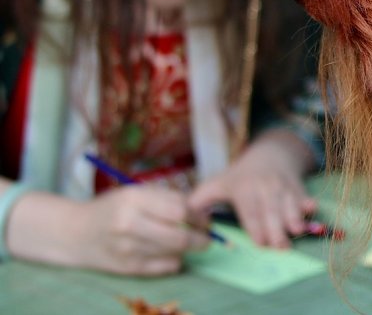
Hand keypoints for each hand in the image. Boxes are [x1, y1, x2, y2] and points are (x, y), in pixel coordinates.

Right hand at [72, 185, 208, 274]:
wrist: (75, 232)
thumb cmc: (112, 208)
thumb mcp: (137, 193)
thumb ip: (168, 199)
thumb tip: (201, 210)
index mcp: (134, 199)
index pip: (180, 211)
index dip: (199, 216)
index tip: (205, 218)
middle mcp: (129, 225)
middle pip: (181, 236)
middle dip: (202, 237)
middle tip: (206, 235)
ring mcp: (128, 249)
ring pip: (176, 252)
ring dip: (188, 248)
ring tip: (186, 240)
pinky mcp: (128, 268)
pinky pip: (166, 267)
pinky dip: (176, 260)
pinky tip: (171, 253)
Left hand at [188, 128, 316, 248]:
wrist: (271, 154)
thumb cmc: (240, 177)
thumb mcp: (217, 184)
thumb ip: (198, 202)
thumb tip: (181, 219)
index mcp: (243, 189)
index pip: (250, 210)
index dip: (256, 226)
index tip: (260, 242)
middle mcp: (264, 187)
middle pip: (271, 211)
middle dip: (276, 228)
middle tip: (280, 247)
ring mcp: (283, 186)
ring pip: (289, 204)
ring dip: (294, 217)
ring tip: (297, 231)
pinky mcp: (298, 187)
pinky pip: (303, 195)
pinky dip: (308, 203)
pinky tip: (312, 209)